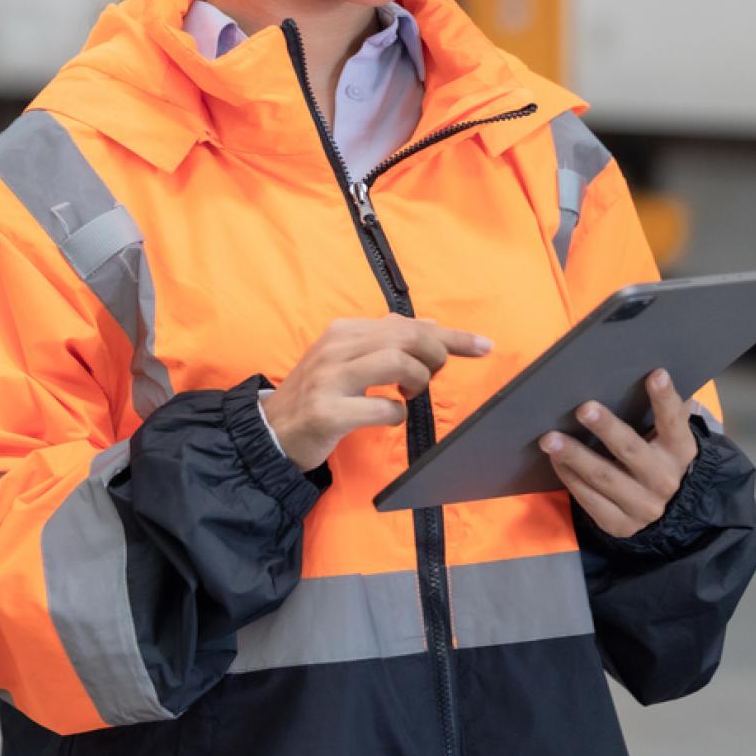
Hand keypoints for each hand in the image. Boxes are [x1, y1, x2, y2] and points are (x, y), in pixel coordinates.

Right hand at [265, 314, 491, 471]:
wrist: (271, 432)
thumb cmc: (318, 394)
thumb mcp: (348, 359)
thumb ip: (387, 341)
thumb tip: (431, 325)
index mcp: (344, 331)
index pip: (407, 323)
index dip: (451, 336)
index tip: (484, 346)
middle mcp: (336, 348)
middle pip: (406, 336)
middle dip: (435, 355)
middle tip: (434, 375)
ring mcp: (330, 380)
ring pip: (396, 362)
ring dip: (417, 380)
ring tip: (410, 392)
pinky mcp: (329, 412)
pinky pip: (382, 408)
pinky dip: (397, 413)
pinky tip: (389, 416)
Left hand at [540, 368, 698, 537]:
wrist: (667, 512)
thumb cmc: (659, 457)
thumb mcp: (669, 437)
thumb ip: (665, 409)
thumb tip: (653, 371)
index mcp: (679, 451)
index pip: (674, 422)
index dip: (665, 399)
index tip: (656, 374)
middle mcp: (664, 480)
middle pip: (631, 451)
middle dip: (606, 428)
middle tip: (583, 408)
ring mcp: (642, 506)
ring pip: (604, 477)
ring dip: (574, 456)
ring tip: (549, 438)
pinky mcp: (619, 524)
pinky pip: (590, 499)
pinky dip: (570, 477)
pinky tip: (555, 459)